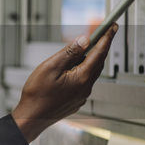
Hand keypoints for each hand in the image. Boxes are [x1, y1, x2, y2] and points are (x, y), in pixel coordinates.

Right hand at [10, 25, 115, 142]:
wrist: (32, 117)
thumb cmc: (37, 95)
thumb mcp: (51, 67)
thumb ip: (69, 53)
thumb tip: (84, 40)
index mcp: (82, 77)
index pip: (99, 53)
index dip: (107, 37)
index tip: (112, 27)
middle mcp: (86, 87)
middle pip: (98, 62)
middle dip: (101, 47)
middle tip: (102, 33)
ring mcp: (82, 95)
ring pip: (90, 72)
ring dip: (90, 59)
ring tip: (81, 50)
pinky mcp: (76, 100)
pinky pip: (84, 82)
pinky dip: (82, 71)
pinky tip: (71, 69)